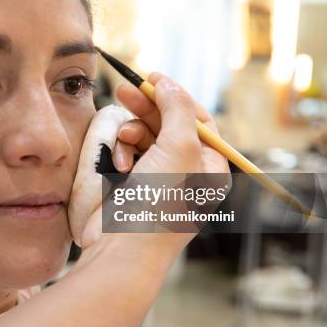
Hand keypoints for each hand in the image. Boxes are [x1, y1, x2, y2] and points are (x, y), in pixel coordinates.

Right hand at [78, 73, 228, 247]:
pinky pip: (126, 154)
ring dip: (131, 134)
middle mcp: (186, 172)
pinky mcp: (132, 185)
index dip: (176, 96)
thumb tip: (168, 84)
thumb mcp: (179, 148)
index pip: (198, 119)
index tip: (153, 78)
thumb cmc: (159, 204)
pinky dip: (121, 153)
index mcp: (209, 166)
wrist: (122, 248)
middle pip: (168, 124)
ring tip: (123, 140)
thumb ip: (177, 109)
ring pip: (143, 137)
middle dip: (147, 107)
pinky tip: (118, 163)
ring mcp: (157, 179)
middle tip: (124, 89)